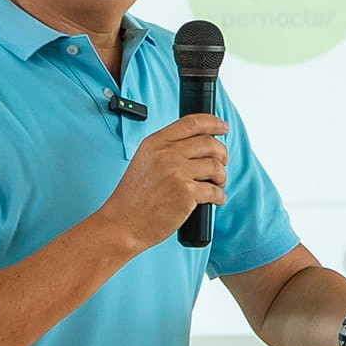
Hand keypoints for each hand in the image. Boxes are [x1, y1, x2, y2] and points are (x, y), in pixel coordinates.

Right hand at [97, 113, 228, 253]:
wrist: (122, 222)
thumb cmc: (133, 198)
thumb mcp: (144, 161)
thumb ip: (166, 150)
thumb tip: (198, 146)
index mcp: (155, 143)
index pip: (192, 122)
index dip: (213, 123)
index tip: (223, 127)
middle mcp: (166, 154)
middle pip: (209, 143)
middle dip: (222, 154)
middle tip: (222, 163)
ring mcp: (177, 173)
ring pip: (215, 166)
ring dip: (221, 176)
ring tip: (217, 184)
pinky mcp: (185, 193)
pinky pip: (214, 191)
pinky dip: (219, 196)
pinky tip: (216, 199)